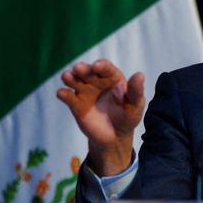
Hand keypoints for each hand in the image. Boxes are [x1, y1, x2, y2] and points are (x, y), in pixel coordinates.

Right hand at [57, 59, 144, 175]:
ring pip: (74, 80)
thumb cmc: (128, 117)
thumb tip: (140, 74)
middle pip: (87, 71)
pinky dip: (63, 94)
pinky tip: (62, 93)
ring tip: (67, 76)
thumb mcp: (135, 105)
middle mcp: (96, 81)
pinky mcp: (75, 104)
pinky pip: (67, 96)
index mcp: (112, 78)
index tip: (97, 66)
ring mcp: (84, 91)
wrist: (115, 137)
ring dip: (70, 77)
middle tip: (78, 68)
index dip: (101, 65)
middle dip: (83, 68)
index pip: (106, 68)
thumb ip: (136, 91)